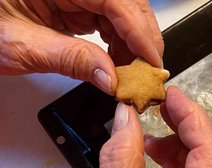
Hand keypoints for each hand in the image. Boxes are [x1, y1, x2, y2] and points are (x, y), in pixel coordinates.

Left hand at [0, 0, 162, 93]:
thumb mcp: (20, 46)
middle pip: (126, 3)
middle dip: (142, 38)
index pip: (115, 0)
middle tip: (147, 72)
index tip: (152, 63)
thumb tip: (111, 78)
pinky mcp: (74, 4)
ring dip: (131, 44)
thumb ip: (70, 59)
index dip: (139, 32)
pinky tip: (117, 62)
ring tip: (130, 73)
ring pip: (121, 13)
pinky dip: (118, 43)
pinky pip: (108, 20)